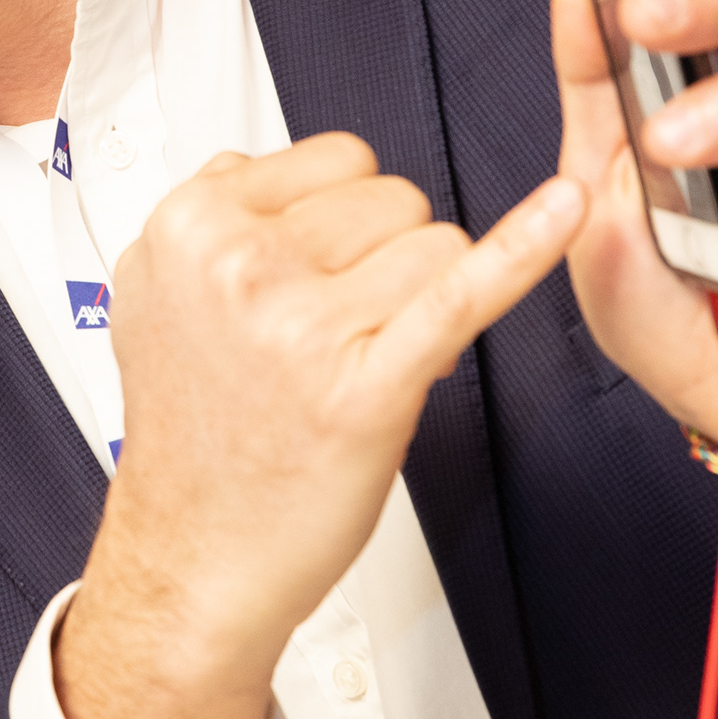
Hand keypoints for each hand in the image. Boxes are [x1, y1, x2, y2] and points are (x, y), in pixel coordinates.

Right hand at [54, 137, 583, 718]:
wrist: (196, 559)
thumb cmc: (191, 444)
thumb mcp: (152, 300)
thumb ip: (208, 225)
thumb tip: (261, 170)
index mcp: (190, 227)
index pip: (337, 158)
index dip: (350, 220)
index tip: (330, 272)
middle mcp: (240, 264)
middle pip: (394, 196)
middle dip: (390, 261)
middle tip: (344, 333)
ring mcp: (301, 323)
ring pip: (435, 243)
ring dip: (426, 299)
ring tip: (368, 358)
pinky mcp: (366, 387)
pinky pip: (463, 292)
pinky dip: (524, 248)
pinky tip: (564, 211)